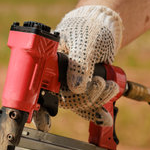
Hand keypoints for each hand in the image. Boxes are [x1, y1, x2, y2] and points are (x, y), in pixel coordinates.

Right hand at [33, 5, 122, 130]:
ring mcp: (69, 83)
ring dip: (97, 99)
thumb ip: (79, 63)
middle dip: (85, 99)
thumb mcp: (84, 41)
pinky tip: (107, 112)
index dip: (38, 111)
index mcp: (47, 64)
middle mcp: (55, 76)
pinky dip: (99, 108)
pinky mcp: (83, 88)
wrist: (104, 25)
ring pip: (79, 104)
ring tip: (110, 85)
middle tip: (100, 83)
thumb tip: (75, 87)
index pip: (39, 90)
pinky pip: (88, 104)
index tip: (43, 124)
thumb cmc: (89, 27)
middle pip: (63, 101)